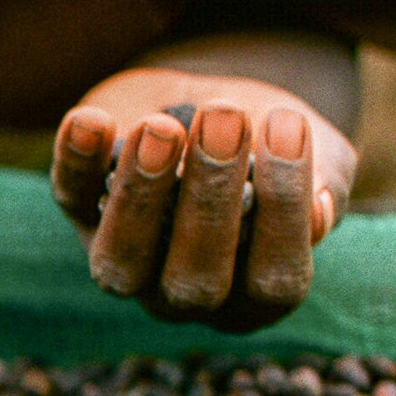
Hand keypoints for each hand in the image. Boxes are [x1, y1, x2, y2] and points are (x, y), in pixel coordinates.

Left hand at [52, 71, 356, 332]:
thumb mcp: (317, 155)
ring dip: (141, 196)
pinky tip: (92, 120)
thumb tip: (318, 213)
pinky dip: (75, 161)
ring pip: (121, 263)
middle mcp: (186, 295)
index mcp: (255, 293)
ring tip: (162, 129)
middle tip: (226, 120)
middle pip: (194, 283)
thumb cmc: (274, 140)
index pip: (273, 281)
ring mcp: (127, 263)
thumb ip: (325, 184)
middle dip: (210, 202)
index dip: (284, 214)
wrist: (213, 100)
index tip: (288, 128)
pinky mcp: (80, 212)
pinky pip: (70, 197)